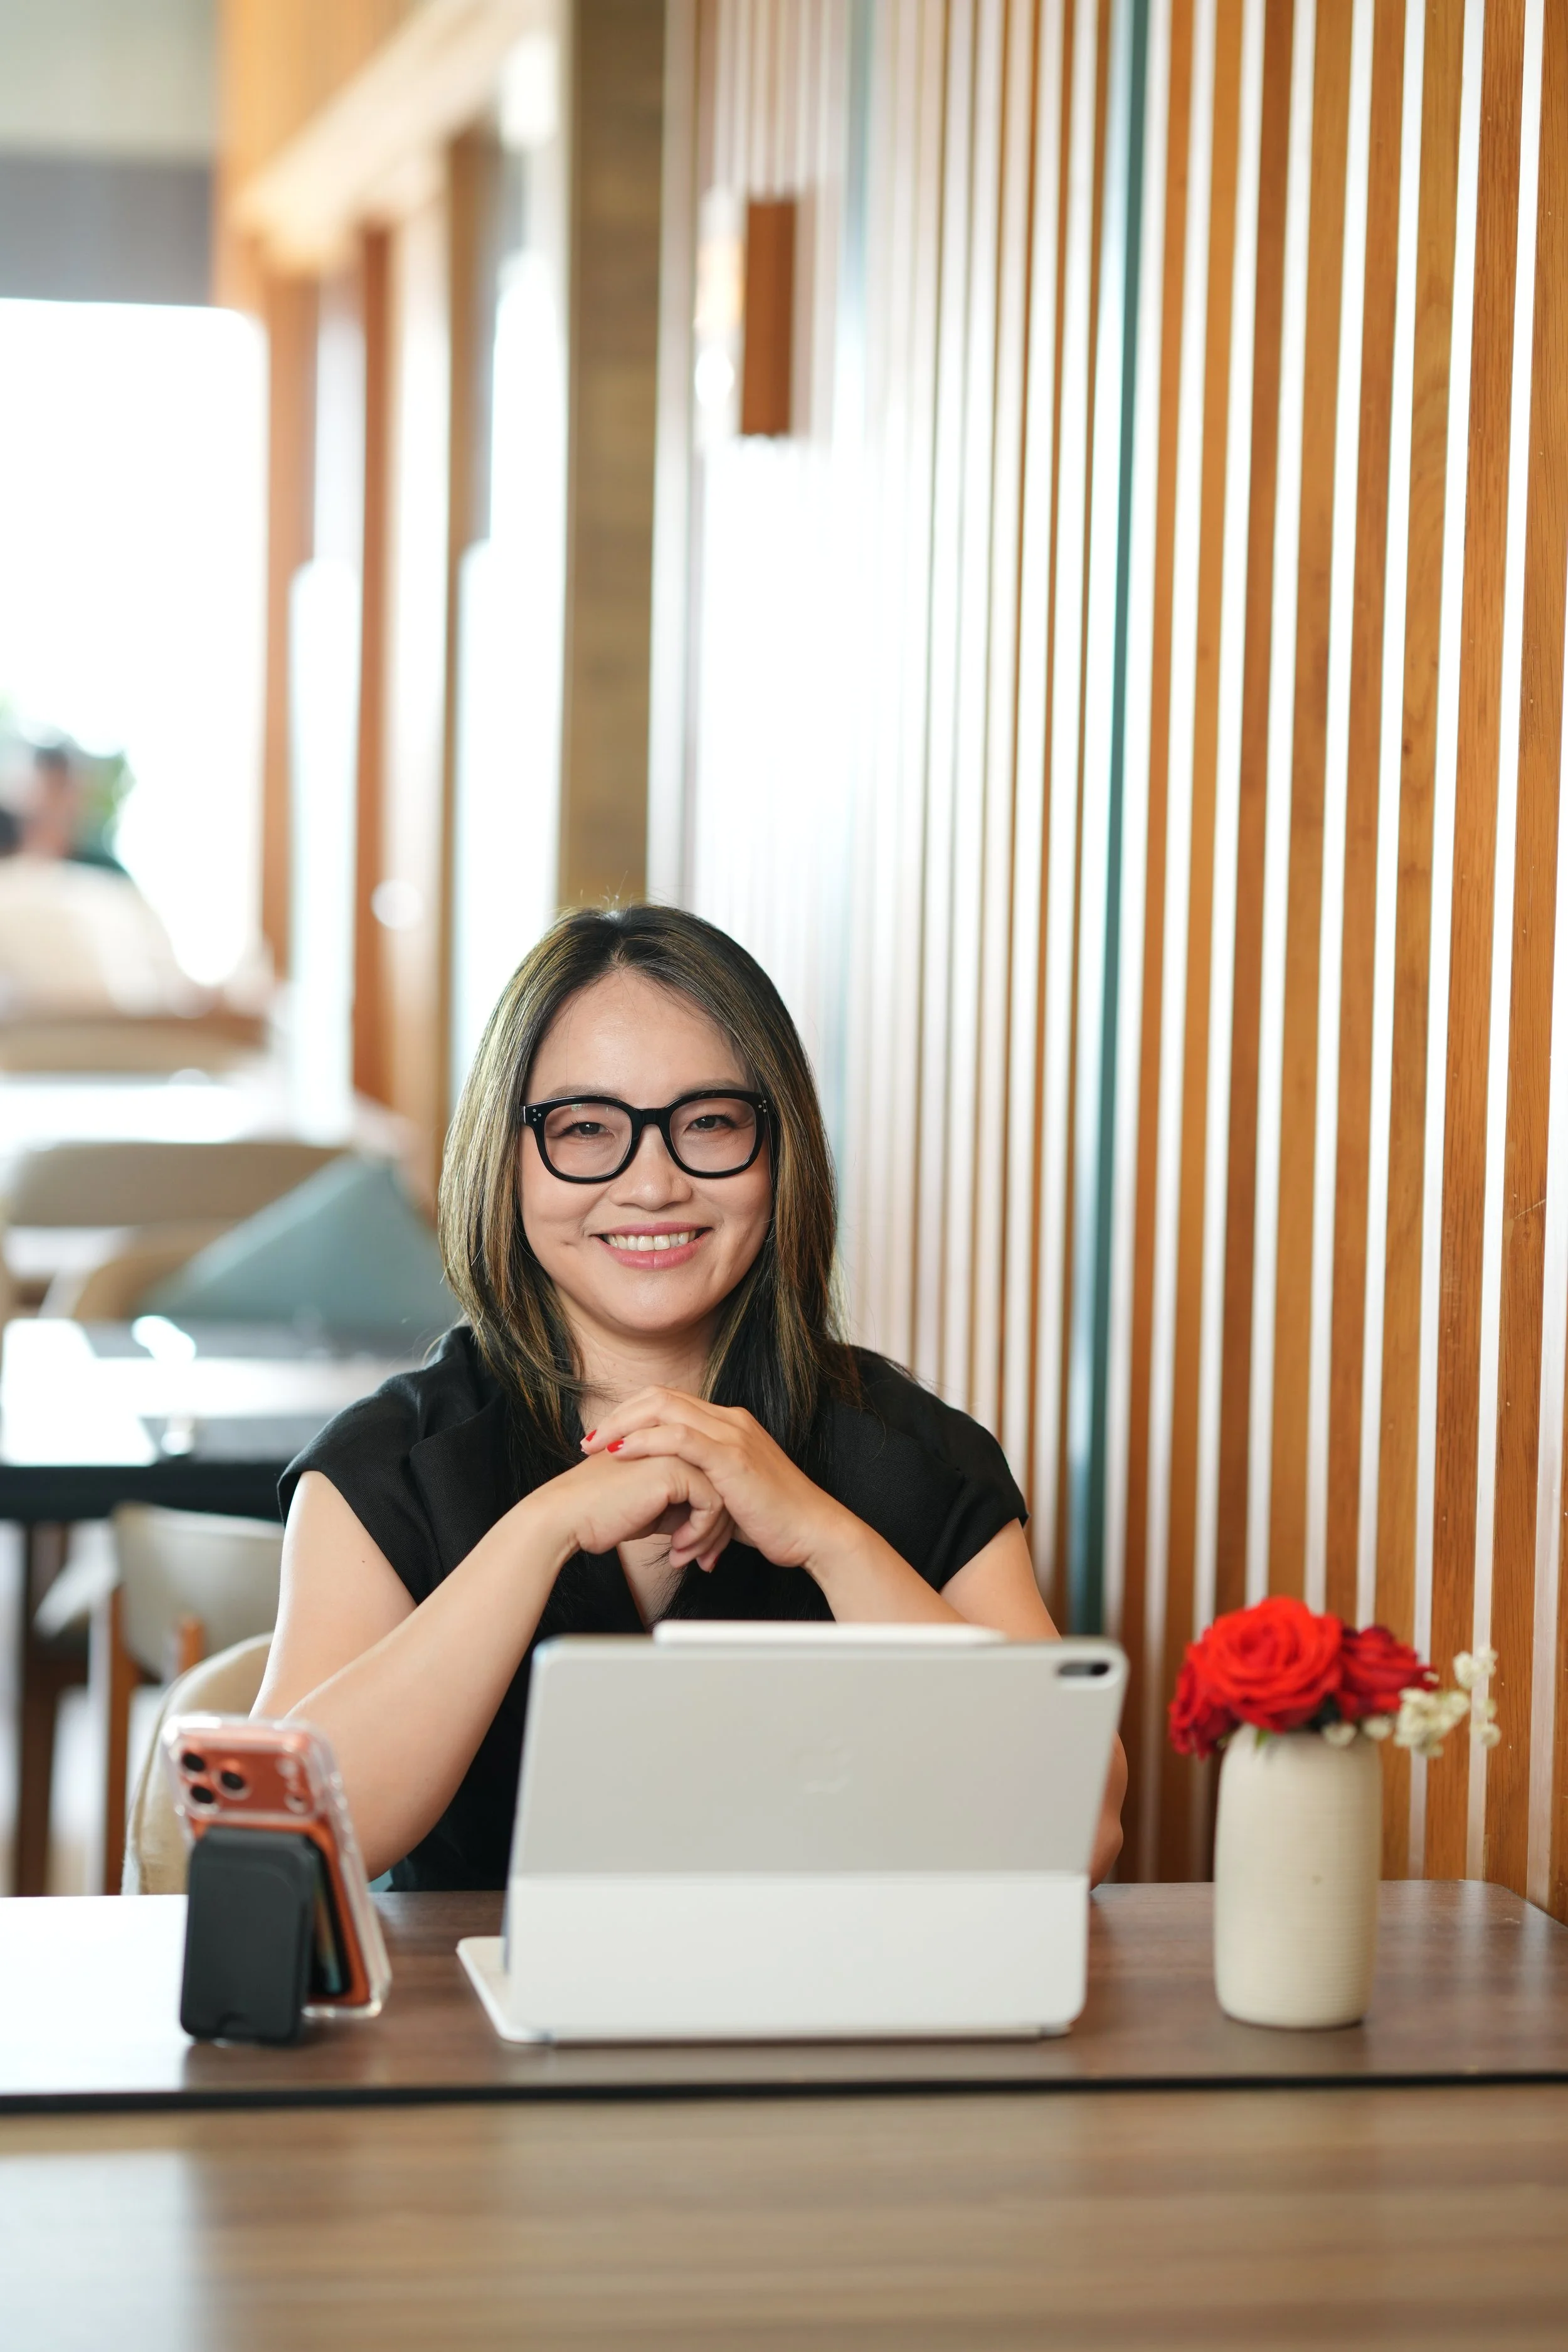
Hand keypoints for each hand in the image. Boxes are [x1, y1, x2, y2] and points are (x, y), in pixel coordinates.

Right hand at [533, 1445, 733, 1572]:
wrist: (567, 1516)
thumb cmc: (602, 1514)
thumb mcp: (652, 1507)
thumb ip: (682, 1504)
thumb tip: (713, 1524)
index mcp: (668, 1442)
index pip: (712, 1475)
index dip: (713, 1518)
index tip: (703, 1551)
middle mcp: (675, 1439)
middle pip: (723, 1483)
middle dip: (719, 1530)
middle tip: (705, 1561)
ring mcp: (677, 1449)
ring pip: (723, 1494)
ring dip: (710, 1536)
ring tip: (686, 1558)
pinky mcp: (675, 1468)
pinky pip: (712, 1504)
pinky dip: (700, 1533)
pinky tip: (677, 1549)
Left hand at [580, 1390, 847, 1575]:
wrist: (812, 1532)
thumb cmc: (772, 1520)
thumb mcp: (729, 1493)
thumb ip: (701, 1483)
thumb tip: (668, 1498)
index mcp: (728, 1424)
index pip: (669, 1402)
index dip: (631, 1415)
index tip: (602, 1439)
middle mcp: (729, 1420)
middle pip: (660, 1397)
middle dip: (618, 1416)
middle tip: (587, 1440)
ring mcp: (732, 1435)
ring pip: (666, 1409)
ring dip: (623, 1426)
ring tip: (594, 1446)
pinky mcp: (733, 1457)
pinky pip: (680, 1438)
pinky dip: (646, 1441)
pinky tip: (621, 1453)